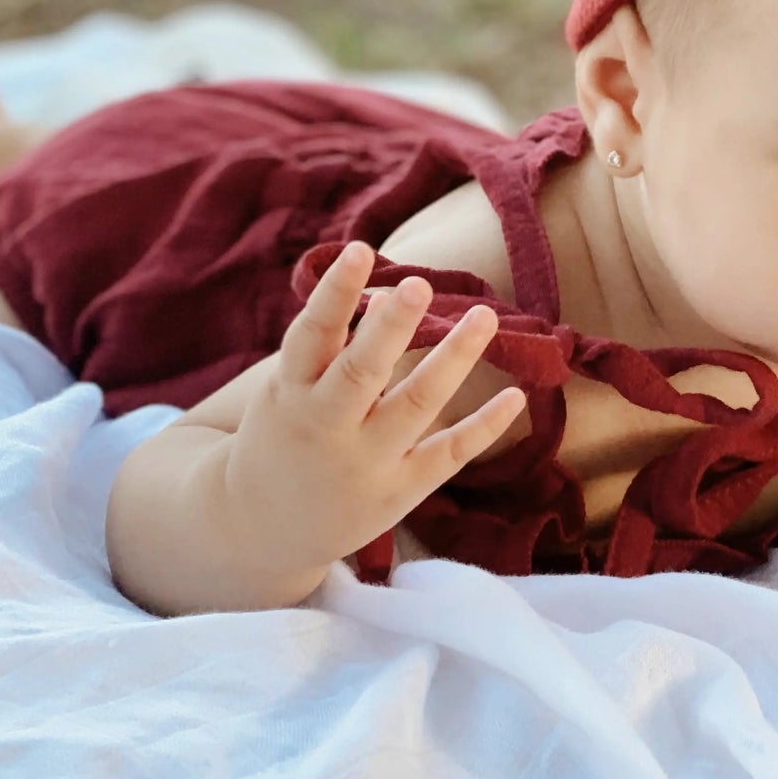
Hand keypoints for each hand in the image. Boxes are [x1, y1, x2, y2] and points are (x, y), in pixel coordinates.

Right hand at [223, 239, 526, 583]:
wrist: (261, 528)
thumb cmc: (286, 434)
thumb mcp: (288, 389)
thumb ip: (334, 347)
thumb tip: (389, 292)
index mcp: (291, 391)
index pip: (312, 334)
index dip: (335, 293)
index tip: (361, 250)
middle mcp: (326, 426)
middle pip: (362, 372)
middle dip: (390, 328)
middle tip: (419, 284)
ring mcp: (365, 461)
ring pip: (416, 404)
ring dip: (453, 358)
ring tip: (484, 315)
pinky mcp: (399, 492)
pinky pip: (449, 454)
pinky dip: (484, 426)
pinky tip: (516, 395)